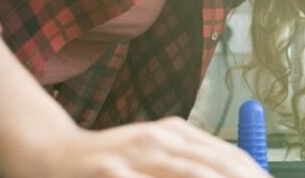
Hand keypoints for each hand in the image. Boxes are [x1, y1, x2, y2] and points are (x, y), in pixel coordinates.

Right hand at [19, 116, 268, 177]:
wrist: (51, 155)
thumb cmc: (111, 161)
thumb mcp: (154, 151)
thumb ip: (190, 161)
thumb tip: (239, 172)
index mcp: (175, 132)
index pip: (227, 155)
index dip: (253, 174)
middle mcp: (159, 140)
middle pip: (215, 166)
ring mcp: (134, 157)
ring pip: (191, 175)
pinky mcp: (112, 173)